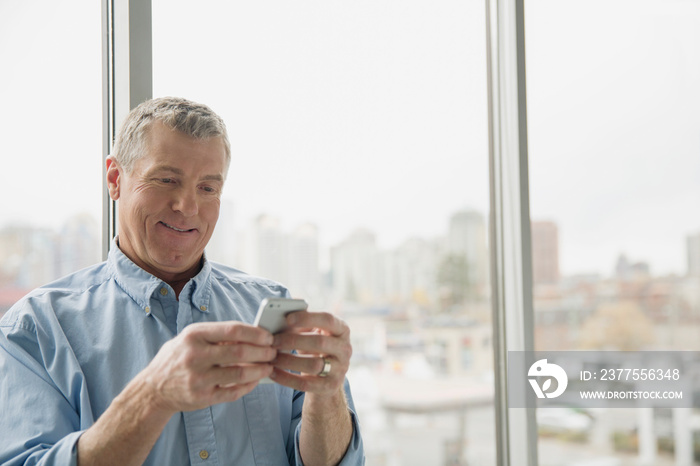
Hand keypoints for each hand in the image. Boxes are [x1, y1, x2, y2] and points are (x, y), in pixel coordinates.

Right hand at [142, 321, 275, 412]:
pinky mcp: (202, 398)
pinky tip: (256, 380)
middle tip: (273, 351)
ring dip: (260, 370)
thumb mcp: (190, 338)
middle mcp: (195, 356)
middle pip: (240, 353)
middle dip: (263, 352)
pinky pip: (234, 392)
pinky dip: (249, 386)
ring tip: (269, 366)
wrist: (153, 389)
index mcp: (194, 335)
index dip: (256, 333)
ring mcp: (198, 379)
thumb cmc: (178, 357)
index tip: (268, 336)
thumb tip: (253, 333)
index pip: (233, 330)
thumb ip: (217, 335)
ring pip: (240, 374)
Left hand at [269, 311, 351, 395]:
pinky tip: (273, 372)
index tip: (287, 318)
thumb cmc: (315, 347)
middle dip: (293, 340)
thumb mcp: (313, 332)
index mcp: (342, 330)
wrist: (327, 376)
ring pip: (313, 365)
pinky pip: (305, 384)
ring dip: (288, 361)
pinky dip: (286, 378)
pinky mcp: (330, 387)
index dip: (307, 318)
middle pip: (320, 342)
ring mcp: (340, 369)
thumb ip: (302, 324)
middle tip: (273, 341)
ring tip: (271, 357)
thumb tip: (279, 318)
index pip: (328, 320)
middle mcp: (345, 349)